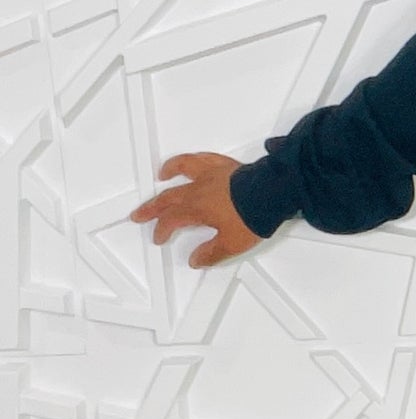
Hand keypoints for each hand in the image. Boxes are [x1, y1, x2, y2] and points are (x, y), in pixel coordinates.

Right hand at [128, 153, 263, 268]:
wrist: (273, 194)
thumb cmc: (254, 215)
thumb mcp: (232, 244)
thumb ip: (211, 253)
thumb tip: (196, 260)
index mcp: (197, 209)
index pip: (171, 221)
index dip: (162, 230)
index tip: (159, 237)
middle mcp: (199, 189)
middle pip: (168, 198)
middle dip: (152, 207)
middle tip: (140, 213)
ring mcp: (212, 174)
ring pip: (183, 170)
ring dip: (169, 172)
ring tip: (162, 175)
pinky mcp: (226, 166)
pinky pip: (204, 158)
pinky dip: (194, 159)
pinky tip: (193, 160)